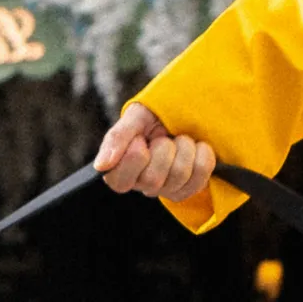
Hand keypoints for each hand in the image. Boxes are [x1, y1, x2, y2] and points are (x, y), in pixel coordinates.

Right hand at [93, 103, 216, 202]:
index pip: (119, 181)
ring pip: (179, 176)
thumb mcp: (134, 118)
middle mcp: (142, 184)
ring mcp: (167, 189)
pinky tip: (195, 146)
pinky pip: (201, 176)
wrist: (183, 112)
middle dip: (163, 148)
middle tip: (163, 137)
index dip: (133, 158)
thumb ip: (116, 139)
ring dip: (184, 147)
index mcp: (121, 170)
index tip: (140, 139)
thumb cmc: (154, 116)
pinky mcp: (190, 188)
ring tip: (179, 139)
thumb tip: (100, 166)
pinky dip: (202, 152)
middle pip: (153, 179)